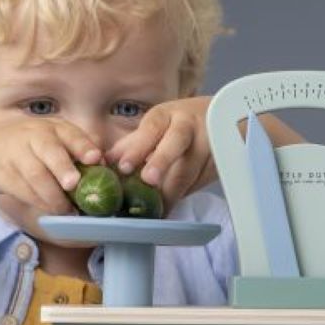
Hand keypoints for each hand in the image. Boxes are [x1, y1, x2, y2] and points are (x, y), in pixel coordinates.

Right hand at [0, 118, 101, 215]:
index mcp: (51, 127)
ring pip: (37, 175)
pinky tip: (51, 210)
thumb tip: (103, 166)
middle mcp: (34, 136)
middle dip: (63, 167)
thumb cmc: (23, 147)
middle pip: (50, 150)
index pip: (70, 133)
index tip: (96, 158)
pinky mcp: (2, 173)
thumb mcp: (46, 140)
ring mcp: (16, 153)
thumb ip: (71, 150)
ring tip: (68, 210)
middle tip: (74, 184)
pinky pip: (23, 189)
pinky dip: (39, 202)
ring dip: (53, 195)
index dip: (83, 146)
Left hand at [104, 96, 217, 211]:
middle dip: (161, 162)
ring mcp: (208, 142)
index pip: (152, 128)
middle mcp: (188, 126)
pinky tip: (169, 209)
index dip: (138, 147)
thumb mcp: (156, 126)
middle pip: (176, 142)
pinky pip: (199, 182)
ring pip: (192, 166)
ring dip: (173, 190)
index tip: (124, 167)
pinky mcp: (219, 162)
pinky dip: (183, 196)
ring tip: (157, 208)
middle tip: (148, 180)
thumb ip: (131, 145)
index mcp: (167, 116)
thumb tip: (103, 163)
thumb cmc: (179, 124)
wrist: (221, 120)